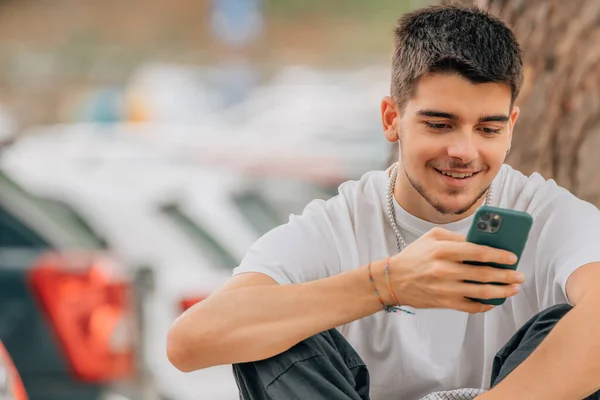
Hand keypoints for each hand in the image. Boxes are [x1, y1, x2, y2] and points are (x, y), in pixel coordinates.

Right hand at [388, 227, 523, 312]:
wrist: (393, 280)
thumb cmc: (414, 256)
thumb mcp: (432, 237)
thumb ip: (457, 238)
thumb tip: (483, 242)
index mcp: (443, 250)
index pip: (478, 252)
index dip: (499, 255)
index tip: (512, 257)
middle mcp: (444, 269)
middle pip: (484, 274)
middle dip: (506, 275)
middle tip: (519, 275)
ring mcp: (445, 288)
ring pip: (481, 292)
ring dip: (502, 291)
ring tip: (514, 289)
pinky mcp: (444, 302)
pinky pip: (471, 306)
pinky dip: (486, 304)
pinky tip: (495, 300)